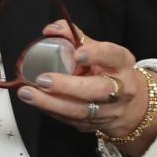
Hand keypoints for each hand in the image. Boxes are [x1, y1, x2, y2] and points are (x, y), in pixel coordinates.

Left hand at [16, 21, 156, 156]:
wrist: (130, 105)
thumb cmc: (106, 70)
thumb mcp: (97, 50)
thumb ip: (74, 37)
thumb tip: (50, 30)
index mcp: (122, 63)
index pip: (113, 56)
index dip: (96, 55)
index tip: (76, 54)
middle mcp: (121, 88)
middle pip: (97, 90)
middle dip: (67, 86)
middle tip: (42, 79)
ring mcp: (110, 110)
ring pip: (81, 111)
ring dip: (51, 103)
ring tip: (27, 93)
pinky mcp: (96, 125)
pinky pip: (72, 120)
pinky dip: (52, 111)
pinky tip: (36, 102)